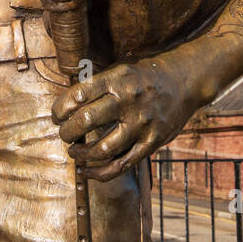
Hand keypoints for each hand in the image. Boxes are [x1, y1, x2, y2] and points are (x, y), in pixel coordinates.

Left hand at [51, 55, 201, 181]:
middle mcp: (128, 101)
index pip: (78, 95)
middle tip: (64, 134)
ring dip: (81, 154)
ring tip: (74, 152)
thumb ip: (97, 84)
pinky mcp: (152, 142)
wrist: (185, 80)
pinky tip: (87, 172)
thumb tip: (67, 104)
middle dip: (67, 132)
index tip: (57, 115)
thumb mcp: (121, 68)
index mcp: (117, 80)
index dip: (60, 108)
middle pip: (86, 121)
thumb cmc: (146, 74)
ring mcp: (141, 124)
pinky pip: (122, 164)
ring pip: (102, 149)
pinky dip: (100, 173)